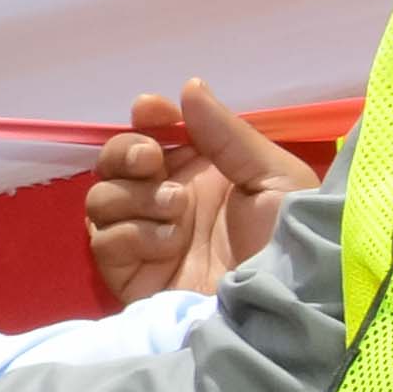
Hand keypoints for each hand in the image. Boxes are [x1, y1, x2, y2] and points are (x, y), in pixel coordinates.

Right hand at [85, 79, 311, 303]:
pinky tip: (168, 243)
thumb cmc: (291, 235)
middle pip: (114, 161)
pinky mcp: (132, 275)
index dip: (146, 118)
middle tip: (152, 161)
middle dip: (126, 152)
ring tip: (176, 211)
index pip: (155, 133)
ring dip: (134, 196)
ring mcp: (146, 237)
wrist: (286, 304)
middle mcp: (167, 199)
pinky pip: (104, 241)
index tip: (151, 112)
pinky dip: (132, 234)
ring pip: (101, 197)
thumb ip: (226, 132)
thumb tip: (188, 87)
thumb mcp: (274, 176)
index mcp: (202, 171)